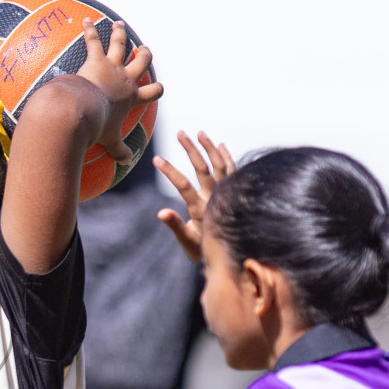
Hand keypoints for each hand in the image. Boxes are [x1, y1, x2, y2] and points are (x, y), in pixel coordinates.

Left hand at [73, 19, 162, 162]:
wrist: (84, 111)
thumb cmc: (97, 127)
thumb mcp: (110, 141)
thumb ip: (119, 151)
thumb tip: (126, 162)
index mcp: (132, 98)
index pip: (153, 92)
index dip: (156, 89)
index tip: (157, 87)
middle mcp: (126, 79)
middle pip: (142, 62)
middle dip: (144, 54)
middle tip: (144, 49)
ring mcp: (112, 67)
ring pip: (120, 45)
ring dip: (120, 34)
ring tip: (119, 25)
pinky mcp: (96, 60)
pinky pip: (93, 41)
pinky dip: (89, 30)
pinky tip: (86, 21)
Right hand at [154, 131, 234, 261]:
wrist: (231, 255)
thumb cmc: (204, 250)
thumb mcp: (187, 241)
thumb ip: (175, 225)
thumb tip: (161, 212)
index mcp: (200, 209)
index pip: (183, 185)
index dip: (169, 171)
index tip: (156, 159)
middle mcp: (215, 198)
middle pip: (203, 168)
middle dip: (191, 149)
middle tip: (180, 133)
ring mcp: (226, 194)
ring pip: (220, 165)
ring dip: (210, 147)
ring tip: (200, 132)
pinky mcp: (233, 193)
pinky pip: (233, 171)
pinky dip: (227, 157)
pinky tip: (220, 145)